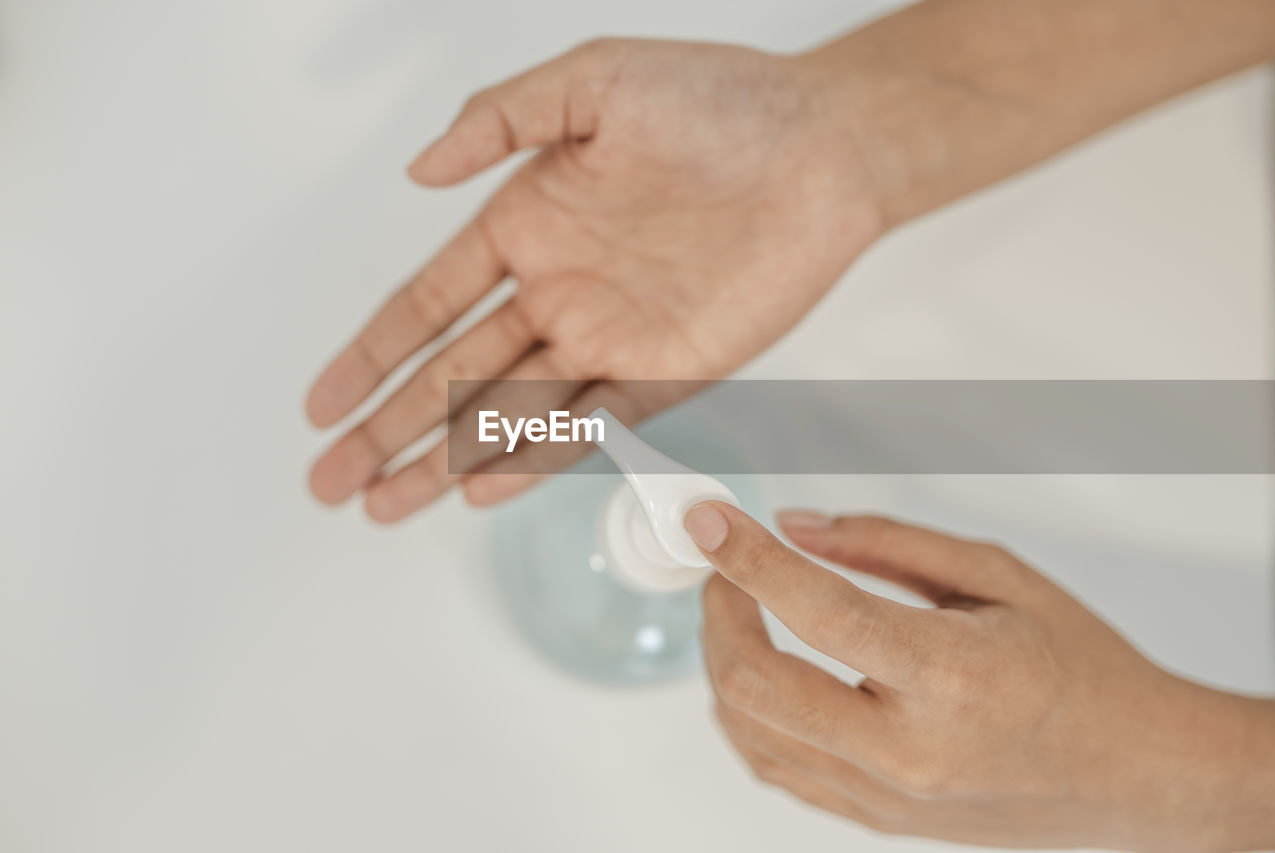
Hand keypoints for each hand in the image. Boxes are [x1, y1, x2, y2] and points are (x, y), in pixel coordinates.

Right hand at [305, 38, 882, 521]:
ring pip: (509, 414)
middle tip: (330, 483)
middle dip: (388, 432)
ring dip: (444, 462)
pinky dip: (536, 459)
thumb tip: (417, 169)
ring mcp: (612, 337)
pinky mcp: (671, 371)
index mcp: (529, 224)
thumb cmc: (719, 101)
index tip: (322, 405)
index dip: (370, 357)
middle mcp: (561, 290)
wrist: (823, 147)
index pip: (428, 306)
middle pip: (453, 378)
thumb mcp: (592, 81)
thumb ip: (499, 120)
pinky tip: (480, 490)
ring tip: (383, 506)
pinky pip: (592, 425)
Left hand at [686, 504, 1274, 850]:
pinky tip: (762, 673)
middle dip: (716, 614)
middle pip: (755, 685)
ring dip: (721, 662)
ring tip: (741, 612)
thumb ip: (889, 544)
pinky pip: (777, 769)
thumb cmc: (1082, 669)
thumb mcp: (999, 576)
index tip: (706, 519)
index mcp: (951, 676)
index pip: (817, 610)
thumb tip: (796, 526)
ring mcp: (887, 797)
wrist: (1138, 775)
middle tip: (723, 569)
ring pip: (750, 733)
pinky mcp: (877, 821)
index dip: (746, 556)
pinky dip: (747, 714)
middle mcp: (910, 749)